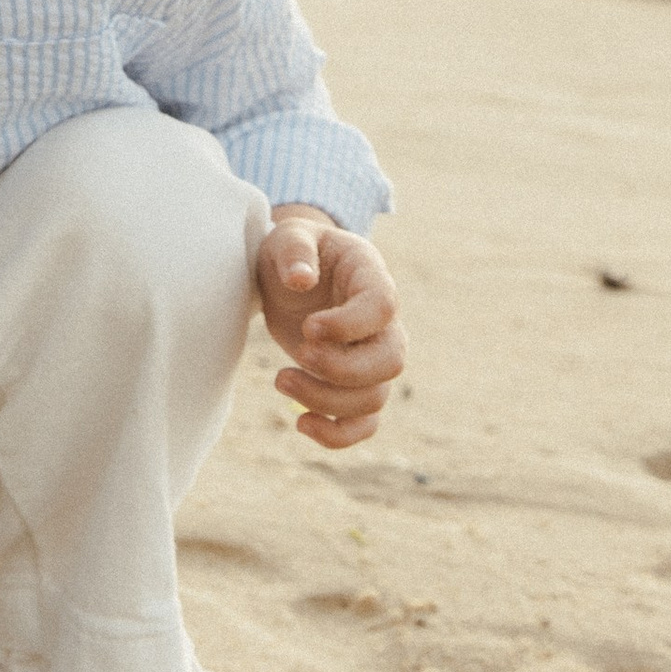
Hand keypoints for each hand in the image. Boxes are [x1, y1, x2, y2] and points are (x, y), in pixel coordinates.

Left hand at [254, 209, 405, 448]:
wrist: (295, 273)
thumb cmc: (295, 251)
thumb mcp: (288, 236)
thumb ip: (295, 250)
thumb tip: (299, 279)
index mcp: (371, 277)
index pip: (383, 307)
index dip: (350, 325)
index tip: (307, 327)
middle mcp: (383, 323)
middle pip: (390, 361)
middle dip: (341, 369)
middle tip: (297, 354)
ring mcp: (372, 356)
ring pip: (374, 397)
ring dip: (327, 400)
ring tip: (280, 379)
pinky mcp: (354, 384)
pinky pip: (365, 423)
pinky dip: (339, 435)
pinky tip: (300, 423)